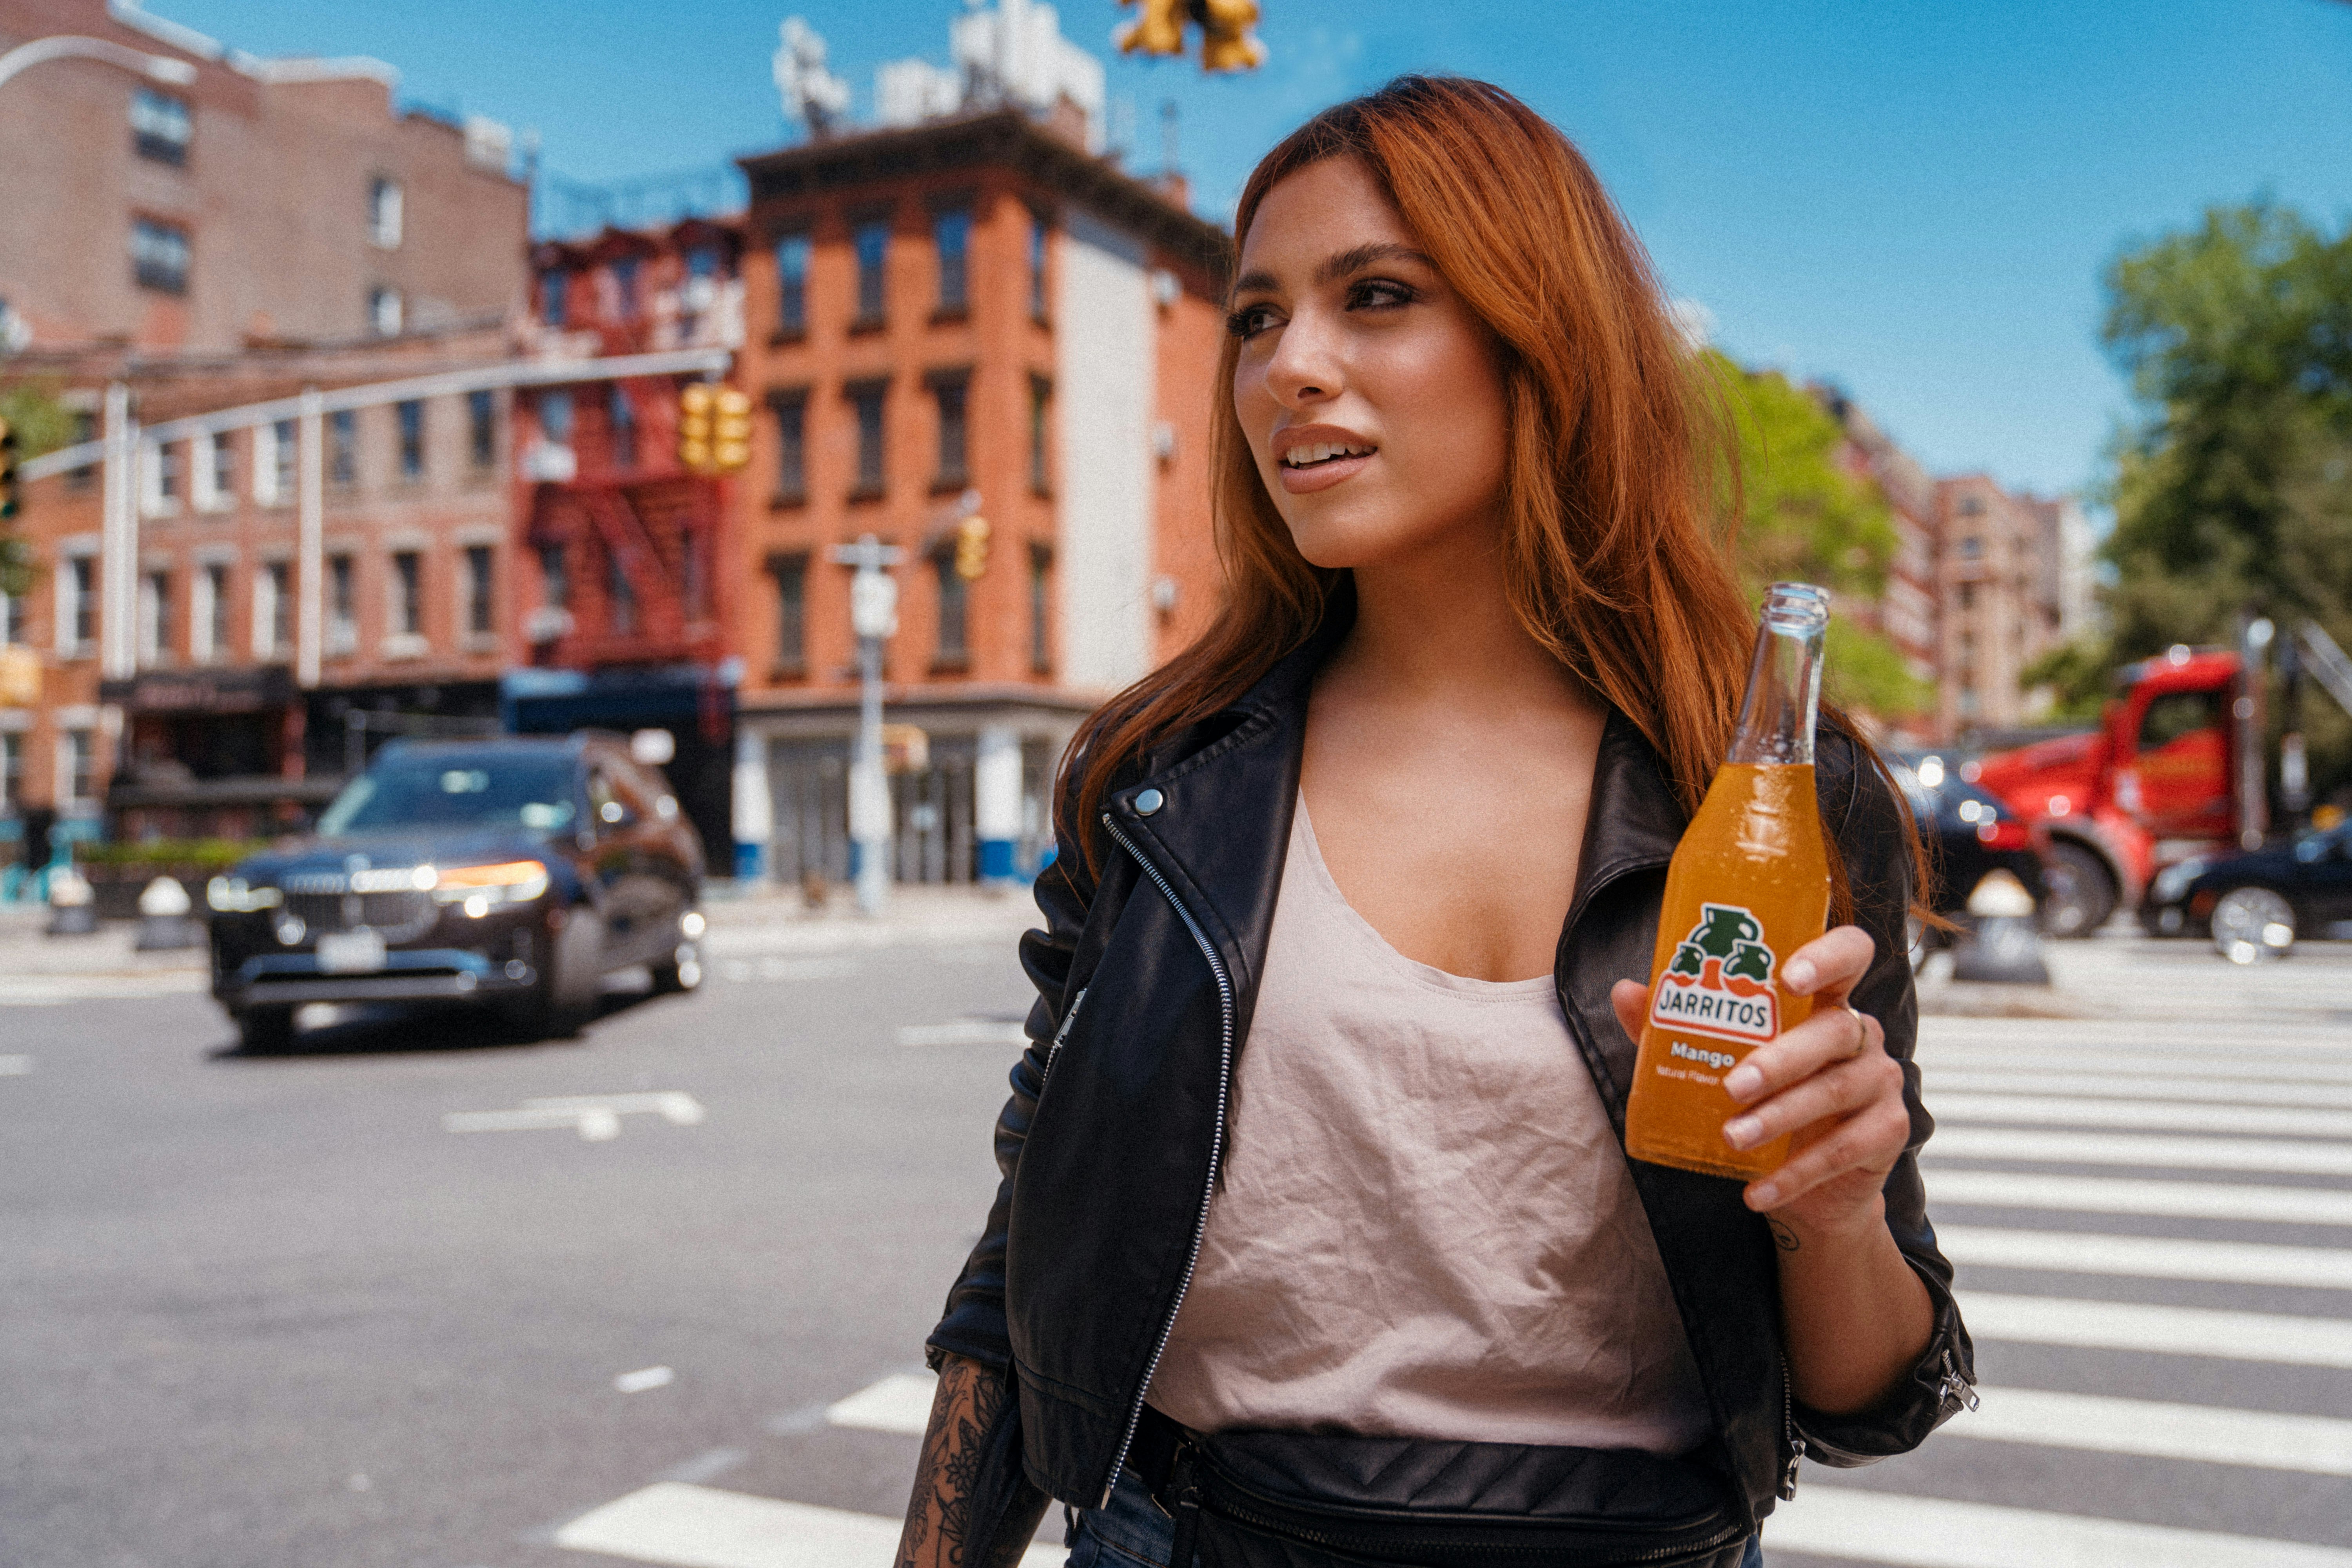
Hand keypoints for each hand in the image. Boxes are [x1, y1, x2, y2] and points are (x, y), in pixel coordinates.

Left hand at [1610, 924, 1908, 1238]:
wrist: (1808, 1185)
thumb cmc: (1761, 1102)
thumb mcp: (1720, 1060)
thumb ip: (1678, 1025)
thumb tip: (1625, 991)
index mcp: (1826, 1000)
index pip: (1849, 953)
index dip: (1827, 955)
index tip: (1789, 976)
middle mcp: (1861, 1034)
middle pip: (1834, 1031)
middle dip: (1781, 1059)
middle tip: (1733, 1086)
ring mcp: (1881, 1082)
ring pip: (1835, 1091)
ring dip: (1780, 1117)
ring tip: (1732, 1137)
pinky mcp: (1888, 1132)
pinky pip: (1843, 1151)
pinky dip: (1794, 1174)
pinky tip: (1756, 1191)